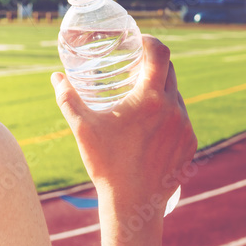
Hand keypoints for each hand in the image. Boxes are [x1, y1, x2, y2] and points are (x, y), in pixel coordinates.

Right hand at [50, 35, 196, 217]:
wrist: (132, 204)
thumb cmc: (106, 164)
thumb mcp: (82, 128)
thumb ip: (67, 99)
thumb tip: (56, 77)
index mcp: (149, 99)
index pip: (160, 53)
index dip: (150, 41)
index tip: (139, 42)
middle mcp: (173, 108)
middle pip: (170, 71)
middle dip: (154, 63)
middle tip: (136, 67)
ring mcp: (185, 127)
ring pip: (177, 95)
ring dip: (162, 90)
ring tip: (142, 97)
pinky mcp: (190, 143)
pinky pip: (182, 119)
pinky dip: (169, 114)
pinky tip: (153, 124)